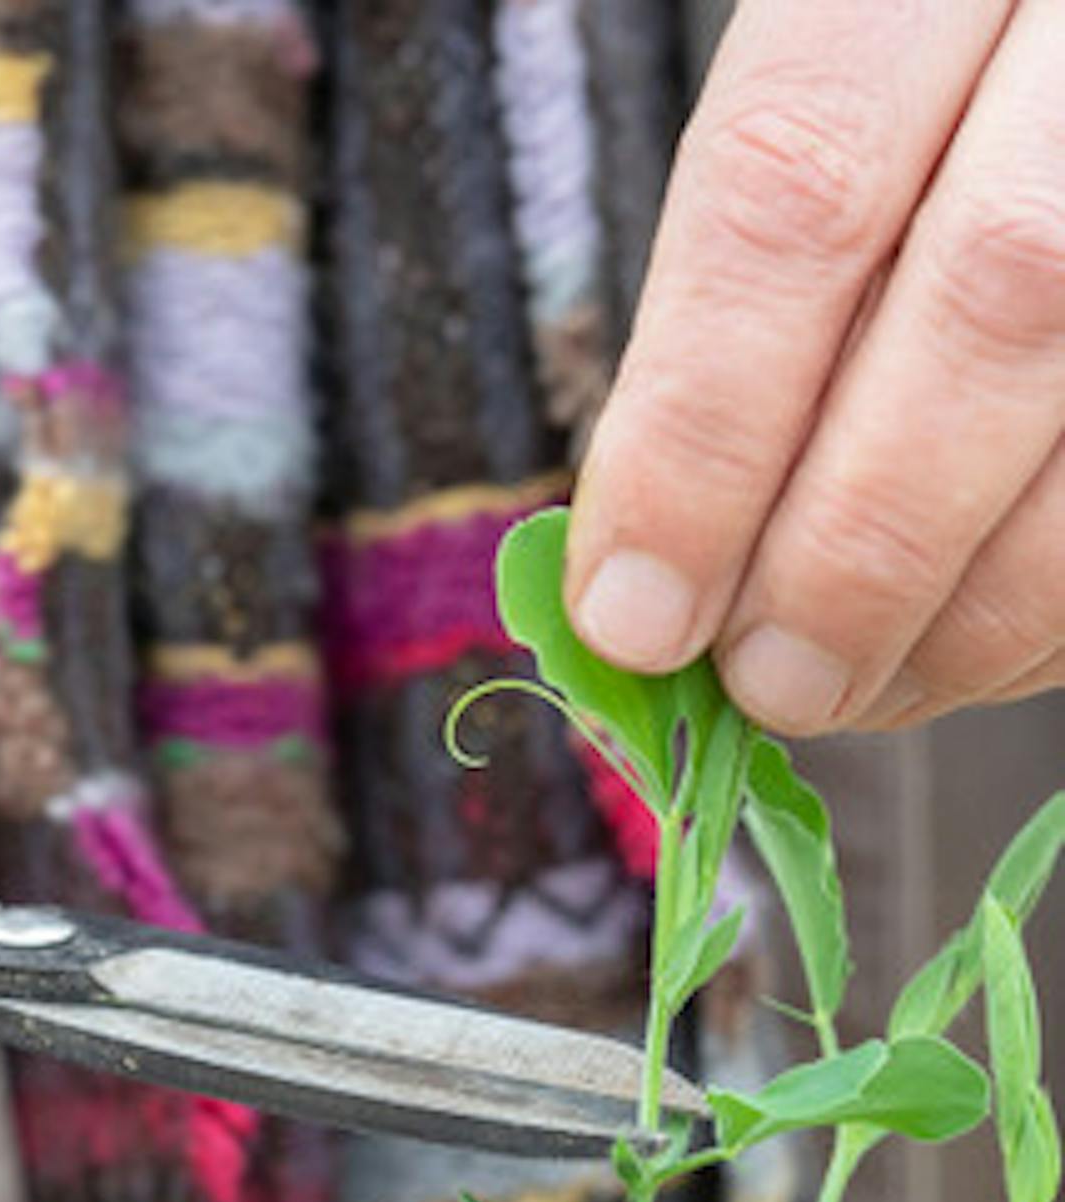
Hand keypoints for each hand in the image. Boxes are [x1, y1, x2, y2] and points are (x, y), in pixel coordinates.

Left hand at [567, 0, 1064, 735]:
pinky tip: (970, 646)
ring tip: (854, 686)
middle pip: (992, 300)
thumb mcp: (811, 131)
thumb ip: (735, 306)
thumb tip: (647, 576)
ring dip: (972, 608)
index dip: (699, 437)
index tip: (632, 616)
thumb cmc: (912, 102)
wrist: (1054, 54)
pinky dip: (1057, 605)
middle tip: (764, 685)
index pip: (790, 193)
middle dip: (853, 549)